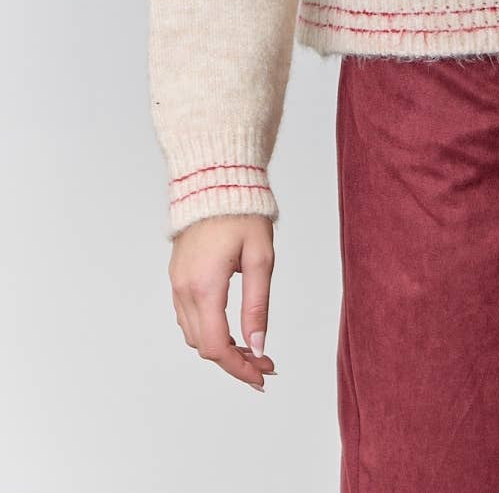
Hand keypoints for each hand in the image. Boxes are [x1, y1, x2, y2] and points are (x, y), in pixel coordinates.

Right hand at [168, 215, 277, 389]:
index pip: (217, 347)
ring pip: (194, 335)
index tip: (262, 376)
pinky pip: (188, 317)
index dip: (240, 369)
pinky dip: (208, 331)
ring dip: (220, 348)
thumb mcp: (260, 258)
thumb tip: (258, 346)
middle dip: (234, 362)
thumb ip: (257, 304)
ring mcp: (177, 283)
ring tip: (252, 350)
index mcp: (205, 287)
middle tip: (264, 364)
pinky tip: (232, 329)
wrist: (215, 179)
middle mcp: (184, 290)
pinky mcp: (177, 276)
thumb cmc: (242, 213)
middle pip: (204, 347)